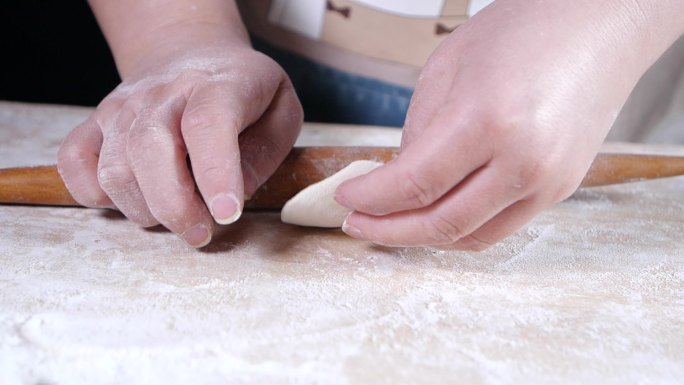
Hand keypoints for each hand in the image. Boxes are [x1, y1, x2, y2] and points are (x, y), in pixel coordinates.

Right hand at [58, 44, 302, 246]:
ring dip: (146, 210)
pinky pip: (76, 166)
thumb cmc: (242, 91)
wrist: (188, 51)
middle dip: (175, 206)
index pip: (208, 124)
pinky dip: (98, 197)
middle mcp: (162, 93)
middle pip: (150, 149)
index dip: (216, 173)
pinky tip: (136, 198)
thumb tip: (238, 194)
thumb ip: (267, 151)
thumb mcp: (280, 110)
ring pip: (115, 169)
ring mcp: (121, 107)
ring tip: (178, 214)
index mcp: (218, 85)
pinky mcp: (94, 124)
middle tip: (201, 232)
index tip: (227, 214)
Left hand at [335, 0, 682, 249]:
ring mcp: (547, 181)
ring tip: (390, 223)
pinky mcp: (561, 189)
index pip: (413, 184)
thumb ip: (418, 130)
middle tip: (357, 223)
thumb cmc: (524, 29)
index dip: (371, 198)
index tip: (346, 197)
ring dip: (422, 237)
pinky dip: (460, 230)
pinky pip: (499, 229)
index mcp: (486, 120)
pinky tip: (434, 216)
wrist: (600, 24)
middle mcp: (522, 160)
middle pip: (439, 223)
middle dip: (387, 230)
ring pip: (469, 237)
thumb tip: (398, 180)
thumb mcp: (447, 67)